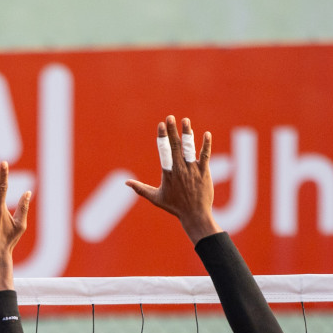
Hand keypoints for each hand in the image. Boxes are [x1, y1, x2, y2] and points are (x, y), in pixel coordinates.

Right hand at [128, 116, 219, 243]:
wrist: (195, 215)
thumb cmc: (174, 207)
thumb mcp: (155, 198)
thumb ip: (140, 189)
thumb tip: (126, 182)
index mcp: (168, 173)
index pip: (163, 151)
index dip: (162, 137)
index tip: (160, 125)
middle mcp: (180, 169)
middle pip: (175, 146)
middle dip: (172, 131)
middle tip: (170, 117)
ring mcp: (193, 169)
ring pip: (190, 148)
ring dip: (188, 133)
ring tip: (185, 120)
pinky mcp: (204, 172)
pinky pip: (205, 156)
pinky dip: (206, 145)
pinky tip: (206, 134)